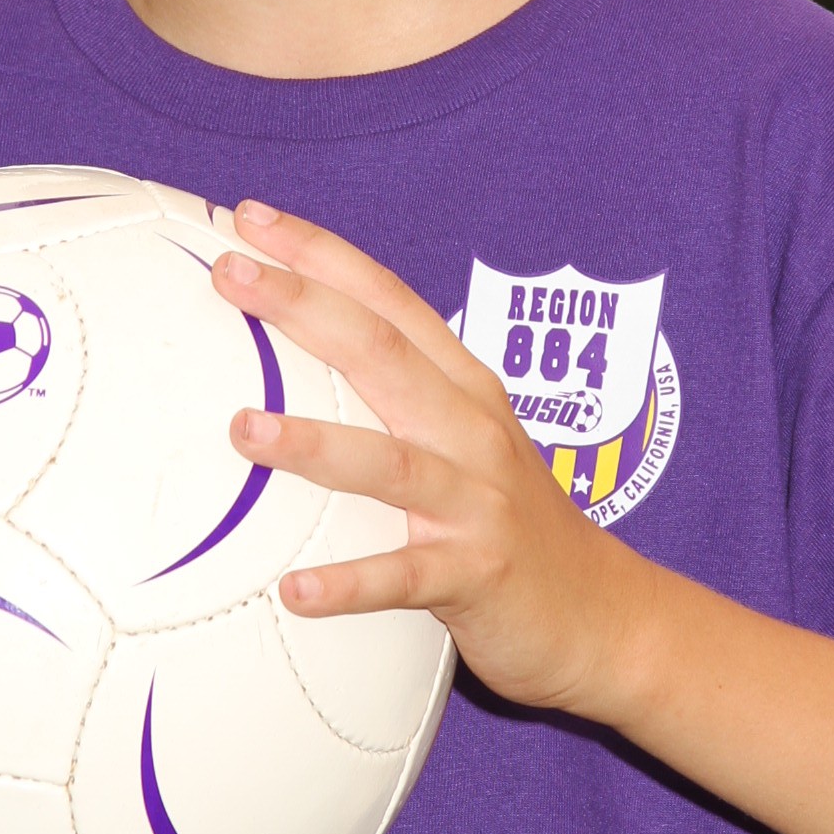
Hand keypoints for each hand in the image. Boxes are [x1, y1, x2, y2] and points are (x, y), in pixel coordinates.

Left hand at [212, 198, 644, 714]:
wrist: (604, 616)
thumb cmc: (508, 528)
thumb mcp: (464, 446)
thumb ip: (393, 404)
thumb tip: (283, 381)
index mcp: (464, 390)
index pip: (388, 301)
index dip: (322, 254)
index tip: (250, 217)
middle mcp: (472, 432)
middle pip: (382, 352)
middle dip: (304, 305)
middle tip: (229, 272)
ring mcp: (477, 502)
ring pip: (390, 462)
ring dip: (314, 443)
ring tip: (243, 429)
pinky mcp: (477, 575)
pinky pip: (404, 579)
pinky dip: (349, 585)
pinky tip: (294, 591)